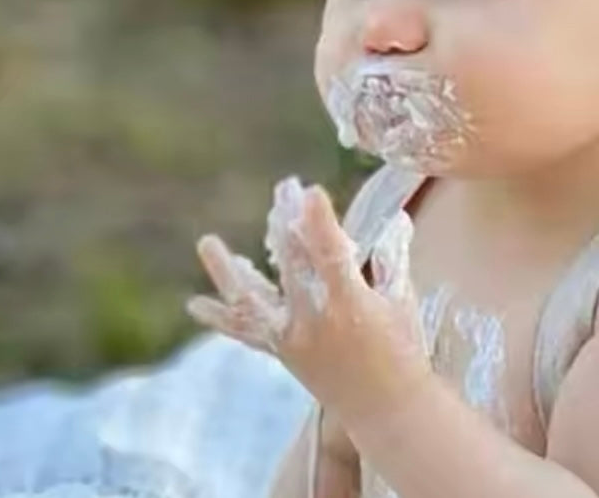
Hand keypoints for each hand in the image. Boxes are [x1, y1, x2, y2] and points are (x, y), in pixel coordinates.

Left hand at [187, 177, 432, 429]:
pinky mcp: (282, 352)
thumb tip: (397, 216)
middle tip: (285, 188)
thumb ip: (392, 258)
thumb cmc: (403, 349)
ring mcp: (292, 340)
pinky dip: (221, 318)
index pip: (332, 256)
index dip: (320, 223)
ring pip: (253, 301)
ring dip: (227, 271)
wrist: (387, 409)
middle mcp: (314, 323)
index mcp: (351, 306)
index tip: (311, 192)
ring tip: (206, 242)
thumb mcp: (402, 299)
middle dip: (287, 223)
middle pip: (292, 265)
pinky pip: (247, 333)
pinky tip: (195, 305)